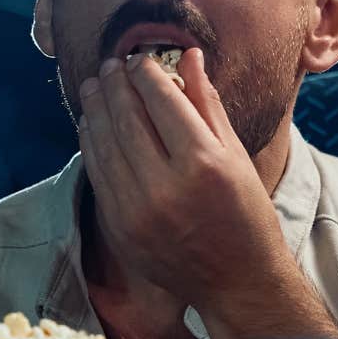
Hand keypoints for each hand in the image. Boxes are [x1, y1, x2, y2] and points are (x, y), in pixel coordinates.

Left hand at [76, 47, 291, 313]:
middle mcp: (166, 187)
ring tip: (95, 86)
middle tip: (110, 65)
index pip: (162, 101)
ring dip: (96, 110)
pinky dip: (91, 145)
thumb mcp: (237, 155)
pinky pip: (97, 175)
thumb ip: (208, 105)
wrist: (238, 281)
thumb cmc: (246, 214)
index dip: (145, 73)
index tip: (139, 59)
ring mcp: (137, 211)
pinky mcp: (120, 229)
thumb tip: (189, 57)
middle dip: (116, 85)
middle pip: (127, 119)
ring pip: (105, 145)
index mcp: (203, 164)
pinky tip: (92, 124)